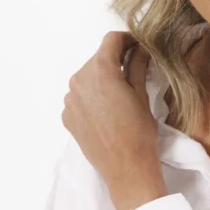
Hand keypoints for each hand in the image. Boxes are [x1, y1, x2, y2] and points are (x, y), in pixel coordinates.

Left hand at [61, 31, 159, 188]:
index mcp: (99, 70)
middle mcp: (78, 80)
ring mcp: (69, 100)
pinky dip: (93, 98)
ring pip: (88, 78)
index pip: (111, 40)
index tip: (139, 46)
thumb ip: (137, 65)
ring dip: (102, 80)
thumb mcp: (142, 95)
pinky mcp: (67, 116)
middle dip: (115, 62)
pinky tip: (107, 113)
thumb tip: (140, 48)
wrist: (126, 169)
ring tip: (120, 97)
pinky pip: (80, 98)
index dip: (127, 40)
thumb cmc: (139, 132)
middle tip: (134, 74)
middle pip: (98, 59)